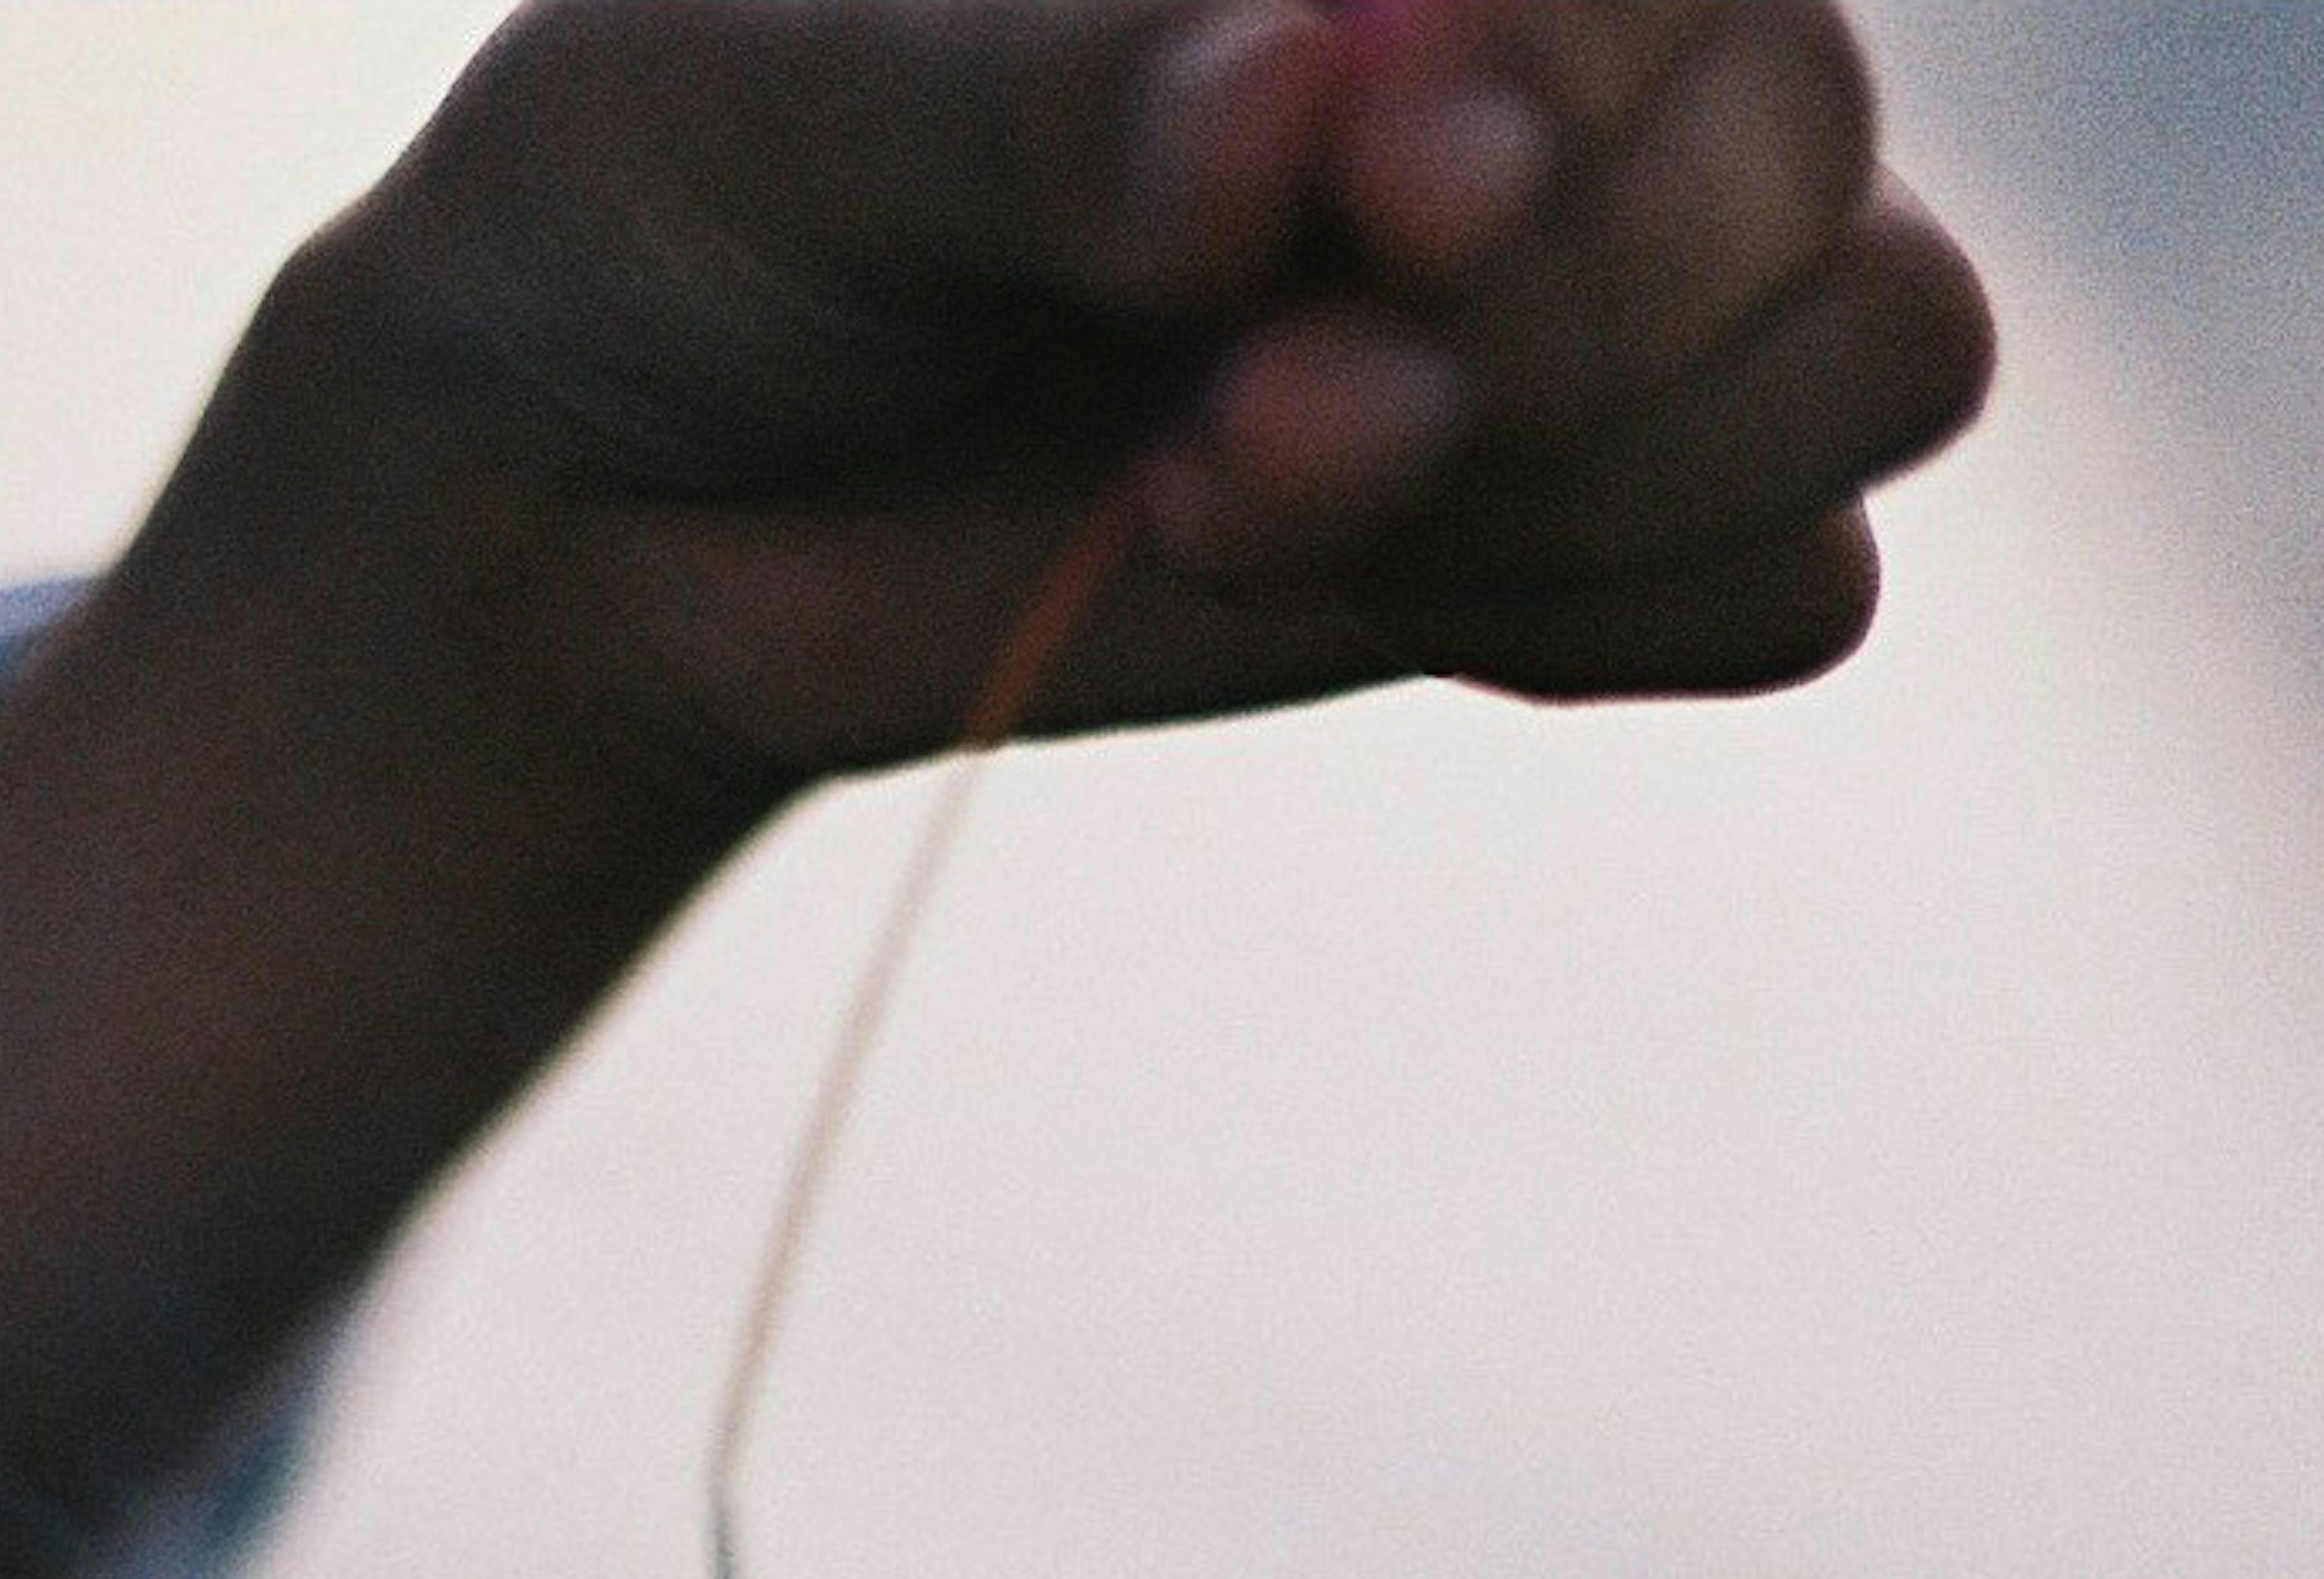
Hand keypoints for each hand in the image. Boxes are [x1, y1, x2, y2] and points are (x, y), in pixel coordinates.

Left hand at [302, 0, 1995, 794]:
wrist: (615, 496)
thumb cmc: (684, 205)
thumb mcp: (779, 118)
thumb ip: (1038, 105)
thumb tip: (1298, 120)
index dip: (1580, 59)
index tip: (1380, 191)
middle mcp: (1550, 39)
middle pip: (1805, 136)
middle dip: (1563, 319)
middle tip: (1229, 448)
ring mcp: (1588, 293)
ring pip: (1871, 351)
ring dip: (1601, 484)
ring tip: (1236, 510)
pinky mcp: (1564, 545)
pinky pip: (1790, 581)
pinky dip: (1625, 612)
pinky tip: (1354, 593)